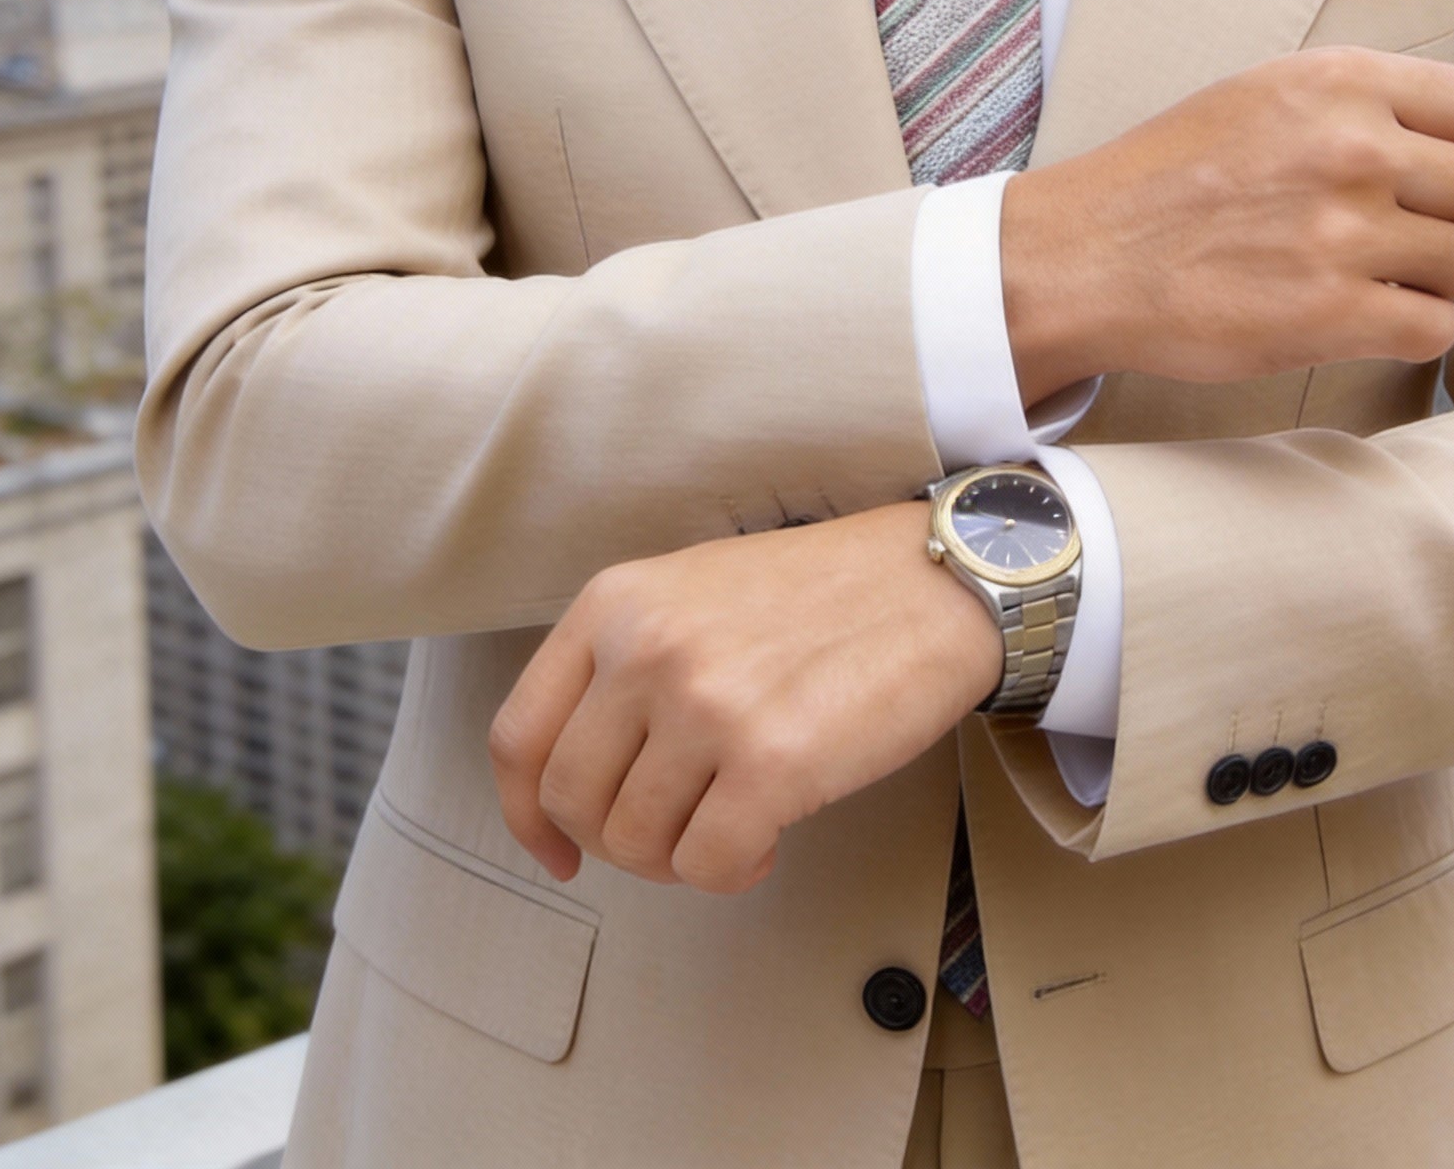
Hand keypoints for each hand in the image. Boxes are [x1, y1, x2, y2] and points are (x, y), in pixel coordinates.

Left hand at [489, 502, 999, 894]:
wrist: (934, 580)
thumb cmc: (821, 594)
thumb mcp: (693, 592)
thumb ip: (625, 662)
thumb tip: (580, 780)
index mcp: (616, 604)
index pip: (518, 735)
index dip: (526, 813)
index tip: (557, 849)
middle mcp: (647, 649)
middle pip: (572, 801)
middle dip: (616, 843)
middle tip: (673, 834)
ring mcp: (706, 705)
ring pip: (635, 844)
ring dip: (679, 858)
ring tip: (732, 825)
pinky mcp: (772, 762)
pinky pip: (707, 867)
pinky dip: (731, 873)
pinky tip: (767, 842)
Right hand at [1002, 48, 1453, 405]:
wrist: (1086, 255)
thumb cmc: (1172, 174)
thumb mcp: (1269, 94)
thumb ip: (1386, 92)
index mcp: (1339, 82)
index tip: (1446, 179)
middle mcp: (1351, 147)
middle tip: (1401, 236)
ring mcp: (1344, 232)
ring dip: (1433, 279)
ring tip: (1372, 277)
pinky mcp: (1332, 314)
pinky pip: (1435, 328)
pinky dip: (1410, 331)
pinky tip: (1362, 318)